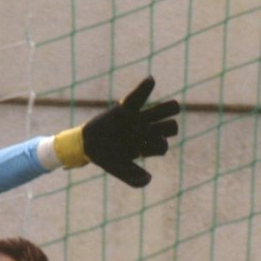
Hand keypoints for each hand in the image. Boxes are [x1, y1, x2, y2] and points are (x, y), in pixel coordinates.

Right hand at [54, 76, 180, 186]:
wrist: (88, 146)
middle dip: (165, 129)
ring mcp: (140, 117)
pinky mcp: (127, 107)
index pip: (162, 145)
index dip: (156, 147)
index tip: (140, 151)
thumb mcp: (118, 170)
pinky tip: (150, 81)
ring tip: (151, 114)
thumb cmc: (107, 157)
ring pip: (166, 109)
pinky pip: (139, 96)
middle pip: (172, 127)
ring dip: (167, 109)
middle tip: (146, 133)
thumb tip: (148, 179)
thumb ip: (132, 178)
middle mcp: (149, 130)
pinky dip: (145, 88)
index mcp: (148, 145)